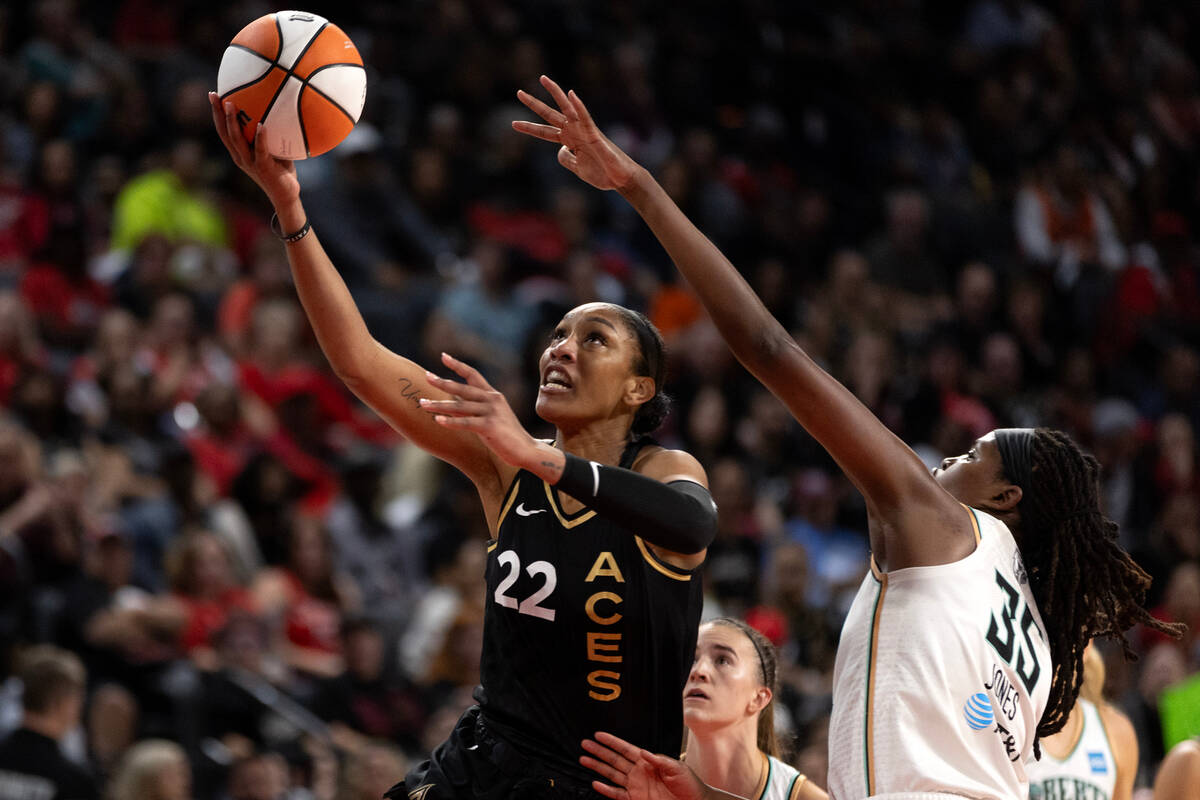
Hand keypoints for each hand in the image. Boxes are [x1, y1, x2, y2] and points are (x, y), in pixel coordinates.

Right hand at [209, 91, 299, 208]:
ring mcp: (250, 163)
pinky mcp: (263, 167)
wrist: (286, 196)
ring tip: (230, 104)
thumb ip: (272, 133)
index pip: (223, 131)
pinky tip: (261, 125)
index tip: (213, 95)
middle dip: (217, 113)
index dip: (216, 114)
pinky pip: (260, 150)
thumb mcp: (274, 149)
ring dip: (232, 121)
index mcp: (239, 153)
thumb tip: (281, 108)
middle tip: (213, 94)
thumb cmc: (281, 171)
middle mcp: (240, 157)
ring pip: (236, 140)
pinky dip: (260, 137)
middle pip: (224, 132)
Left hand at [419, 353, 539, 468]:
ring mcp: (492, 412)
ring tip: (422, 403)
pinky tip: (437, 420)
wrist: (525, 449)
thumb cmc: (506, 435)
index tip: (443, 356)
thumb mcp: (490, 416)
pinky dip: (451, 422)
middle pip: (462, 388)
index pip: (473, 375)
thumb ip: (473, 408)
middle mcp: (492, 399)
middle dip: (442, 382)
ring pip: (459, 406)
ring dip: (439, 405)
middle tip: (426, 376)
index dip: (458, 365)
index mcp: (493, 395)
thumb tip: (452, 403)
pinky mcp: (490, 426)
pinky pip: (466, 423)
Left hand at [513, 75, 641, 191]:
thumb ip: (567, 159)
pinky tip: (571, 94)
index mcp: (569, 141)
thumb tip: (560, 150)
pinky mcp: (595, 135)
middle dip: (534, 104)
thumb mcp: (578, 170)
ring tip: (542, 79)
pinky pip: (585, 117)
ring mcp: (584, 131)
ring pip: (566, 109)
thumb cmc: (603, 174)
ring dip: (554, 93)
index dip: (530, 128)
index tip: (514, 123)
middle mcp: (575, 132)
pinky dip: (579, 106)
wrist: (620, 179)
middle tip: (518, 93)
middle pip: (550, 115)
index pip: (545, 132)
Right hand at [581, 732, 708, 799]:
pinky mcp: (635, 799)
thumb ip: (659, 760)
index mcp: (647, 761)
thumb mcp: (677, 768)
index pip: (625, 749)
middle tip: (585, 744)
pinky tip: (596, 783)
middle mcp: (638, 772)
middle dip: (599, 752)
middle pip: (614, 759)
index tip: (599, 735)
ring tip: (584, 759)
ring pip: (611, 774)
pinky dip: (605, 789)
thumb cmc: (689, 783)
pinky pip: (616, 794)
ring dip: (598, 767)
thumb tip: (644, 752)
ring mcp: (635, 786)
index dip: (612, 742)